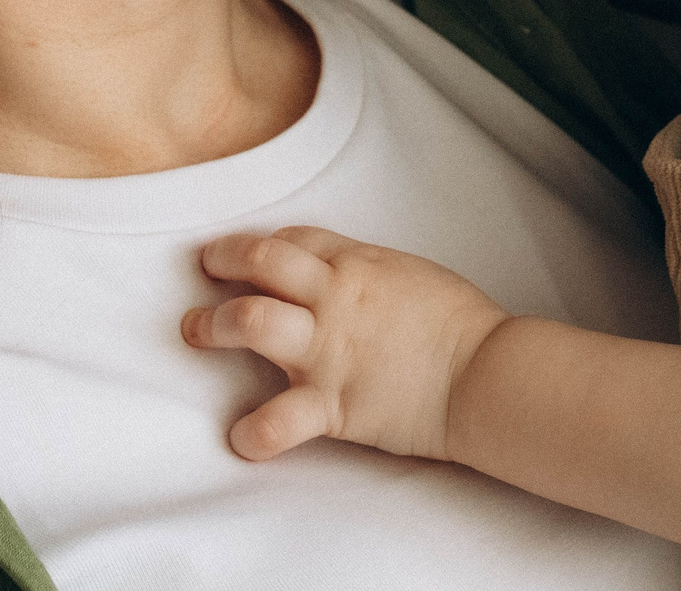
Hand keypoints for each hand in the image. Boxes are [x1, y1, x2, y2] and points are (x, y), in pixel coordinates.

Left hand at [182, 225, 508, 461]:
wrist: (485, 375)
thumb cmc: (461, 325)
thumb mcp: (412, 275)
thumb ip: (369, 274)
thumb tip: (345, 278)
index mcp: (358, 264)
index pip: (292, 241)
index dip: (261, 244)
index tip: (244, 254)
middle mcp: (334, 299)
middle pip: (261, 264)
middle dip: (222, 261)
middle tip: (205, 272)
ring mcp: (327, 351)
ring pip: (251, 321)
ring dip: (212, 325)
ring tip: (195, 332)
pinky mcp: (332, 404)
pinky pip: (278, 421)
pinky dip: (253, 433)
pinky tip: (240, 439)